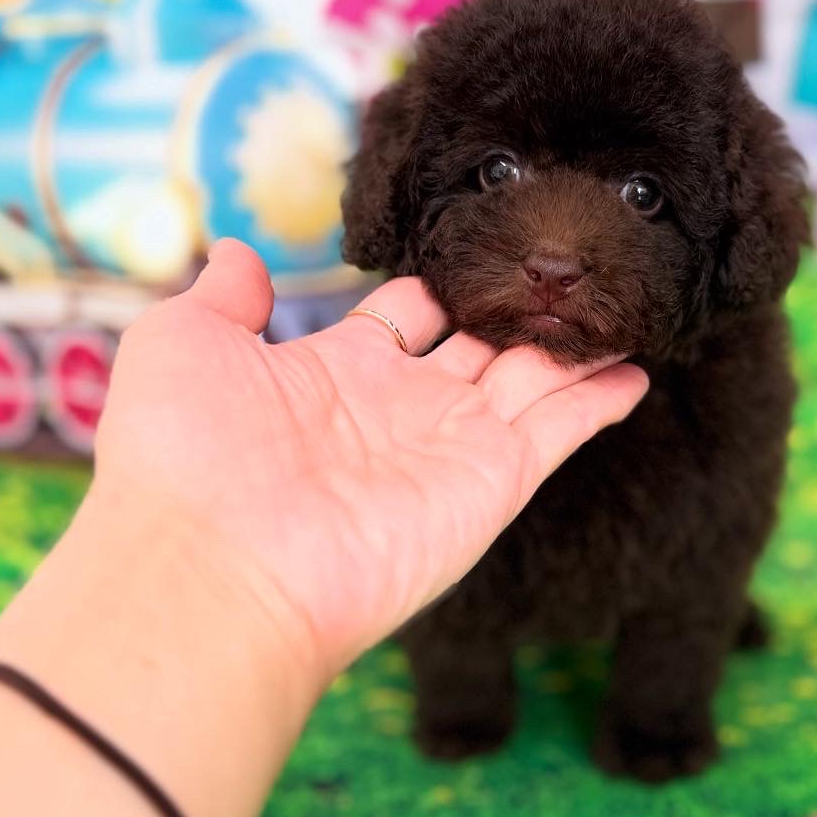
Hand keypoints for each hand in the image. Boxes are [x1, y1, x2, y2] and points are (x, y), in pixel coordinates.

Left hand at [90, 241, 648, 697]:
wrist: (213, 572)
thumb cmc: (181, 459)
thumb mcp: (180, 344)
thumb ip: (222, 296)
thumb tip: (240, 254)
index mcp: (332, 374)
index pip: (404, 316)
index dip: (439, 283)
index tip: (479, 243)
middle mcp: (399, 410)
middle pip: (478, 345)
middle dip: (516, 310)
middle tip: (563, 265)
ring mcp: (450, 446)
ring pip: (531, 380)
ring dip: (570, 344)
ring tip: (616, 301)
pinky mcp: (492, 481)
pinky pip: (561, 428)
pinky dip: (601, 398)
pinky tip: (636, 367)